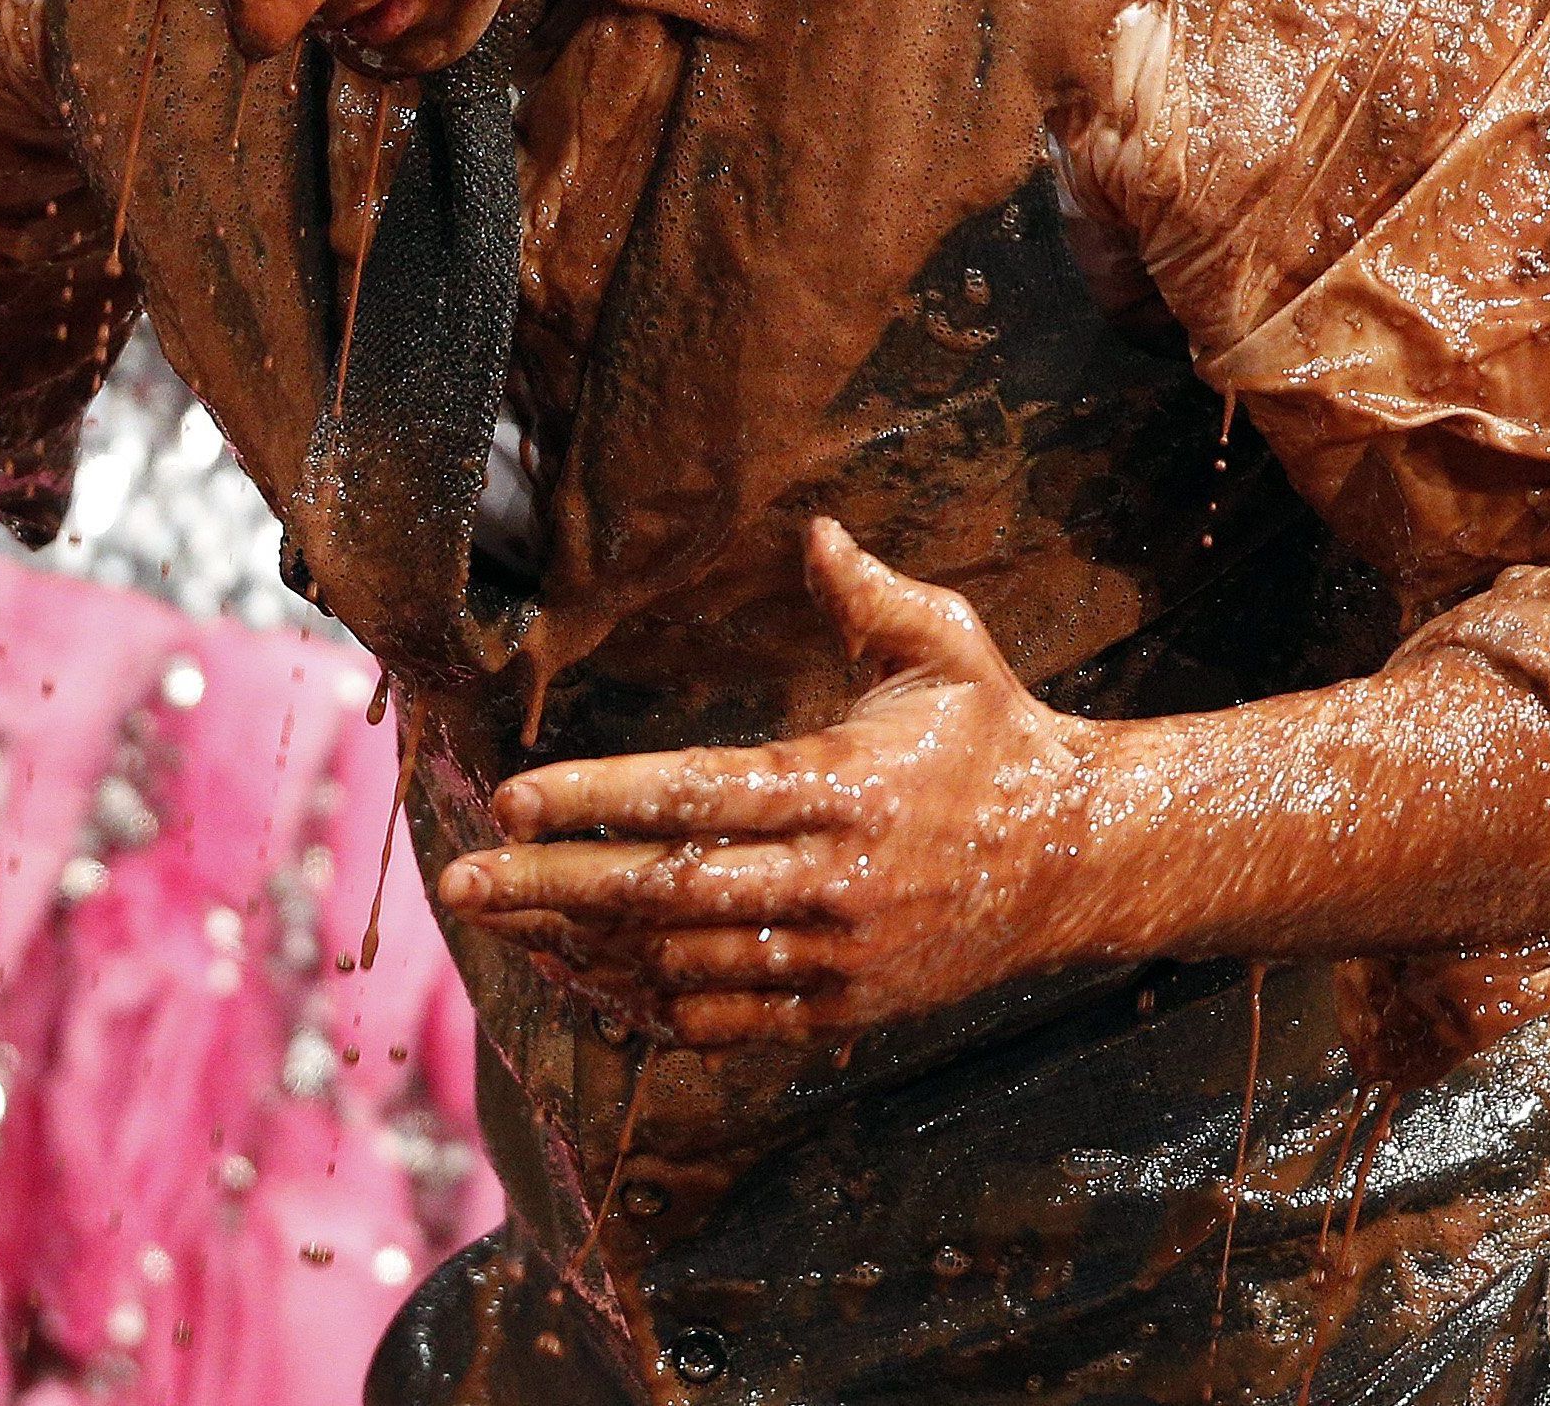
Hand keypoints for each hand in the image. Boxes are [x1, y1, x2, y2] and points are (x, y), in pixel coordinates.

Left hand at [438, 519, 1104, 1046]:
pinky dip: (653, 1006)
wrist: (1086, 859)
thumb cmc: (1000, 737)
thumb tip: (815, 528)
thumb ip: (871, 595)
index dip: (597, 799)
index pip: (695, 793)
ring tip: (507, 924)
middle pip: (667, 890)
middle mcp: (834, 879)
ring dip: (586, 946)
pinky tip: (590, 979)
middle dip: (554, 885)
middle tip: (463, 883)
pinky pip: (731, 1020)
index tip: (510, 798)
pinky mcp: (848, 1008)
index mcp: (844, 785)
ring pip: (685, 964)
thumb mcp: (949, 649)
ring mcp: (839, 955)